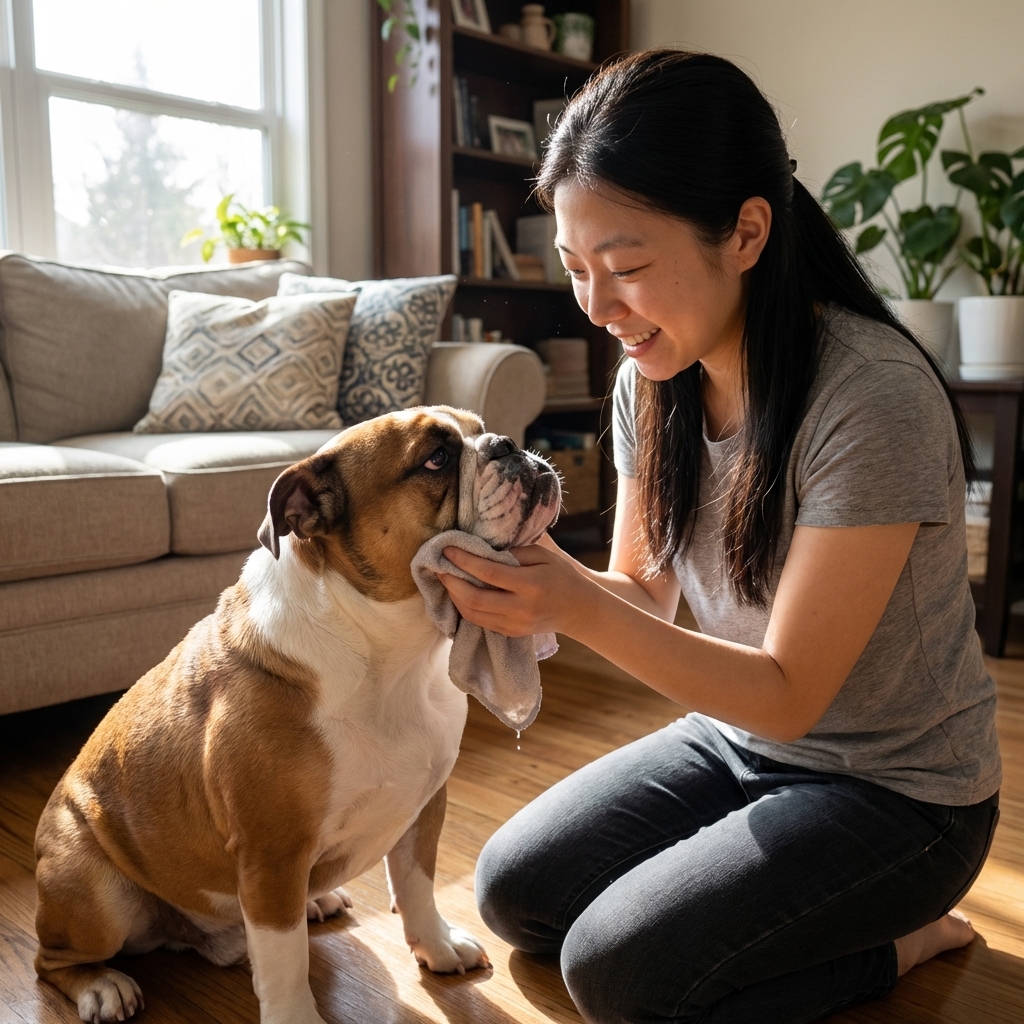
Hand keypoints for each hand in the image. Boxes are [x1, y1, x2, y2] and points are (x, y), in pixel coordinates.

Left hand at [438, 543, 593, 636]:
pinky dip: (464, 607)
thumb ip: (514, 552)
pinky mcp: (510, 633)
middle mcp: (520, 608)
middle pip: (474, 598)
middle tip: (438, 565)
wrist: (578, 610)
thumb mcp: (544, 556)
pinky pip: (479, 621)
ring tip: (445, 578)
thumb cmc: (561, 576)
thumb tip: (482, 550)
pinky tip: (458, 594)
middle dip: (451, 581)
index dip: (464, 560)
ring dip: (454, 596)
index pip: (488, 572)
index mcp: (530, 585)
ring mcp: (514, 624)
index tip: (448, 549)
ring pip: (472, 613)